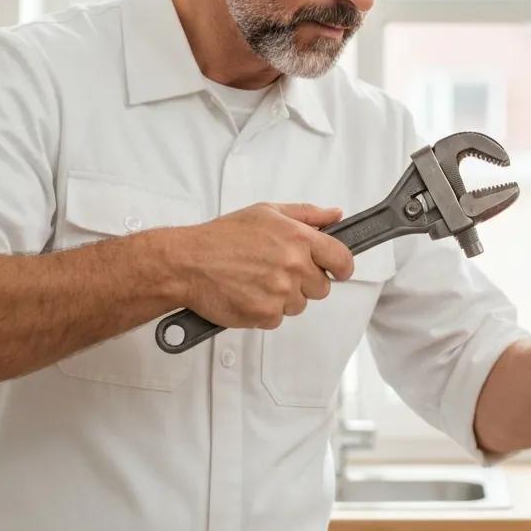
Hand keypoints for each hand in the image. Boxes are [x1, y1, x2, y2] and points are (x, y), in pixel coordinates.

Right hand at [168, 202, 354, 329]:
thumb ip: (307, 214)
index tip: (337, 269)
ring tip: (259, 279)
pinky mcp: (265, 314)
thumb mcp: (267, 212)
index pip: (342, 260)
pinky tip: (249, 293)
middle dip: (306, 281)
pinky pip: (278, 318)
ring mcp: (280, 293)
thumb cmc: (222, 236)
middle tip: (280, 270)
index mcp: (298, 239)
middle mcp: (293, 267)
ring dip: (285, 296)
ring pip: (300, 304)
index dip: (341, 267)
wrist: (188, 262)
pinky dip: (266, 310)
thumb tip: (334, 215)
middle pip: (322, 287)